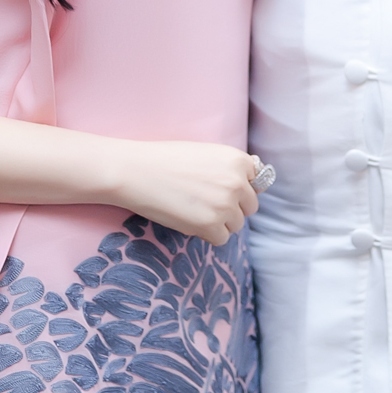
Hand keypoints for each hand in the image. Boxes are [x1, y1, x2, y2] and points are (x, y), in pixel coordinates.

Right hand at [118, 142, 266, 244]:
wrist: (136, 172)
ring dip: (219, 222)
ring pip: (236, 224)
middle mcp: (237, 182)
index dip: (238, 188)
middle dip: (232, 208)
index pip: (256, 183)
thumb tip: (248, 188)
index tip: (218, 188)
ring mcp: (225, 205)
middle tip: (205, 202)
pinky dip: (207, 234)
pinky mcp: (210, 225)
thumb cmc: (166, 160)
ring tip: (193, 209)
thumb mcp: (206, 154)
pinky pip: (221, 238)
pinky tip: (189, 220)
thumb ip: (230, 169)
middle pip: (249, 207)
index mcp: (238, 160)